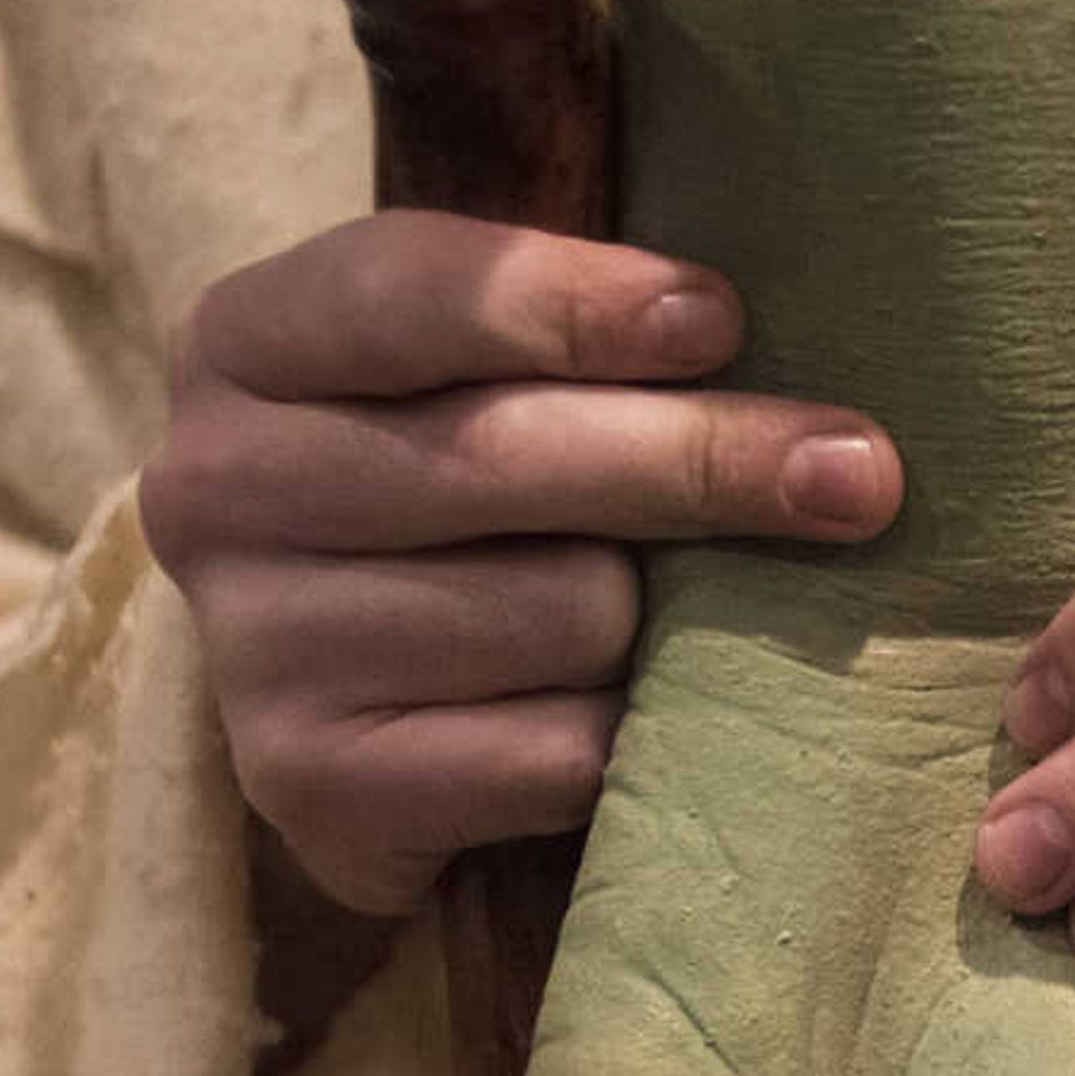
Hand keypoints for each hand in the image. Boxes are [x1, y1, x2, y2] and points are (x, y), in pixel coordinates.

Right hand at [135, 209, 902, 913]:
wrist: (363, 702)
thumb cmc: (469, 494)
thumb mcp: (486, 374)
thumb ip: (588, 334)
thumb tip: (775, 349)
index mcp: (247, 339)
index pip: (412, 290)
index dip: (577, 303)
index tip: (723, 318)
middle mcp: (215, 487)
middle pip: (504, 457)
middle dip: (705, 461)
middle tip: (859, 476)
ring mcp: (253, 646)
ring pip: (554, 611)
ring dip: (665, 623)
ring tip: (685, 621)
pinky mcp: (309, 785)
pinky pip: (552, 754)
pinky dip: (632, 739)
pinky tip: (644, 722)